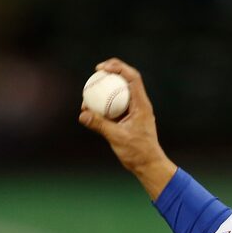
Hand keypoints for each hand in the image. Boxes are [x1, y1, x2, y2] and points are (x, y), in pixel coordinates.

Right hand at [79, 58, 176, 199]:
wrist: (149, 165)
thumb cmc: (138, 152)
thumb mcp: (117, 137)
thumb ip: (99, 124)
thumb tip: (82, 114)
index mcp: (141, 105)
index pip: (132, 78)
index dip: (117, 67)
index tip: (101, 68)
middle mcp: (140, 105)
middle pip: (126, 81)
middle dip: (111, 73)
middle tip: (95, 73)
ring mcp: (135, 112)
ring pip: (120, 93)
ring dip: (106, 90)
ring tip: (88, 94)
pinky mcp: (130, 119)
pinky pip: (116, 106)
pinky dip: (105, 105)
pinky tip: (90, 110)